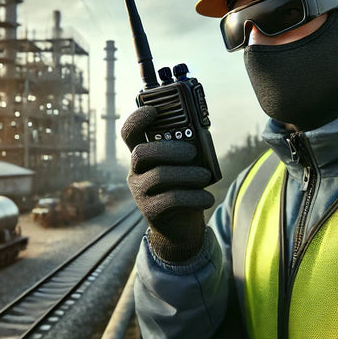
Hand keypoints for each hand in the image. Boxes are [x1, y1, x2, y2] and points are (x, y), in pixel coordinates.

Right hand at [121, 106, 214, 261]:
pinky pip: (171, 200)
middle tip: (192, 152)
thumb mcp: (184, 166)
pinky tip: (208, 198)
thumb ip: (186, 150)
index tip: (153, 110)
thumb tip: (200, 136)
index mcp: (143, 155)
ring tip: (205, 176)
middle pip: (141, 152)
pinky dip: (194, 197)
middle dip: (168, 149)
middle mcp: (136, 171)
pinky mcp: (150, 211)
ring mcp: (140, 192)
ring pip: (159, 175)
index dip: (137, 119)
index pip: (129, 133)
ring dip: (187, 174)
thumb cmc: (184, 187)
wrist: (180, 228)